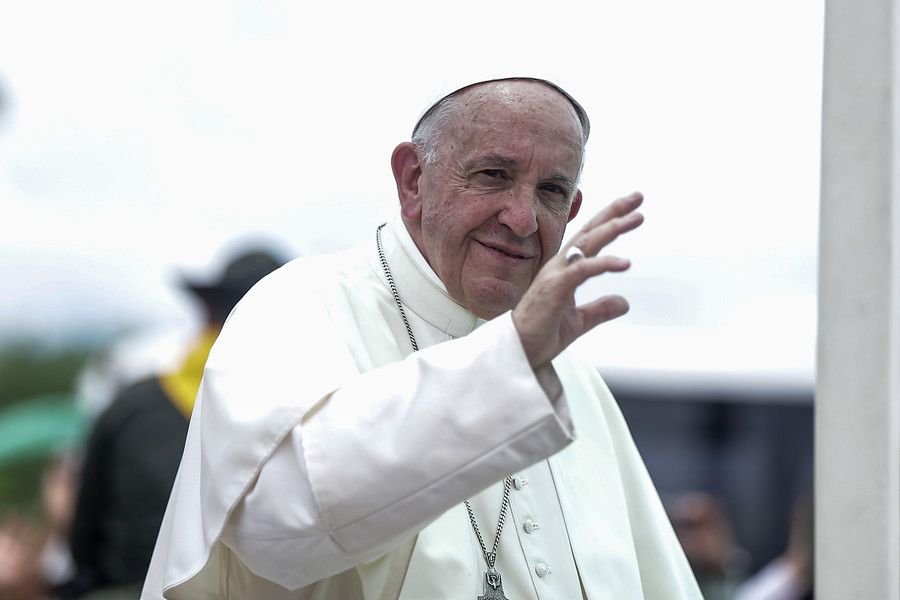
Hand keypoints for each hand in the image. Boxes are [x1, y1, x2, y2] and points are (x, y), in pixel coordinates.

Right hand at [512, 191, 643, 368]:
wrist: (518, 353)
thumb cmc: (540, 333)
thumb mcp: (579, 321)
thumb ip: (600, 309)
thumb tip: (624, 303)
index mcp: (564, 270)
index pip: (590, 238)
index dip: (610, 220)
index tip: (632, 209)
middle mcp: (559, 266)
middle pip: (590, 231)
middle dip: (614, 212)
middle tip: (637, 197)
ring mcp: (555, 275)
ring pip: (586, 244)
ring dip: (611, 229)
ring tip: (635, 219)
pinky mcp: (554, 289)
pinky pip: (581, 270)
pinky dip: (603, 263)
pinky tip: (623, 262)